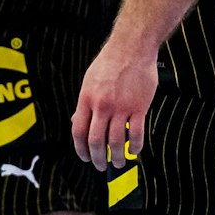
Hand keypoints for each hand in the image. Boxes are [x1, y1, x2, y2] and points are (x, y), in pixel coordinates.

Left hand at [71, 35, 156, 171]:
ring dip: (117, 156)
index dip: (81, 149)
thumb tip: (75, 121)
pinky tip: (135, 151)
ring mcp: (121, 107)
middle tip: (101, 166)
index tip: (85, 158)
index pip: (78, 131)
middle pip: (96, 141)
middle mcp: (102, 105)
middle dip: (98, 158)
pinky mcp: (139, 107)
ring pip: (116, 141)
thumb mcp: (89, 81)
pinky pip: (136, 133)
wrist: (131, 48)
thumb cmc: (109, 63)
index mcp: (86, 99)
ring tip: (120, 163)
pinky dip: (135, 146)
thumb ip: (84, 103)